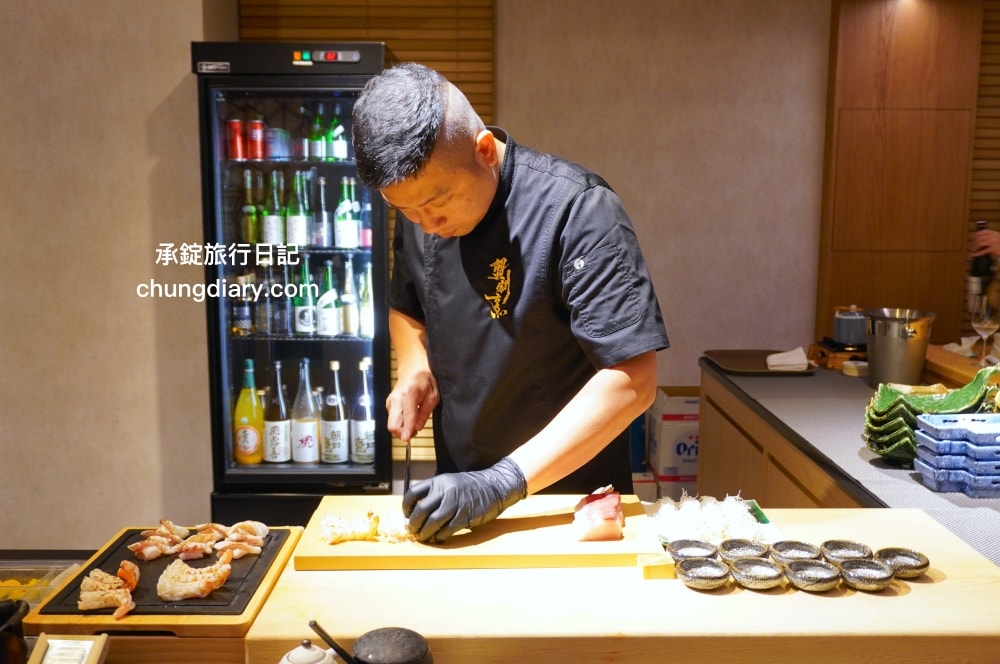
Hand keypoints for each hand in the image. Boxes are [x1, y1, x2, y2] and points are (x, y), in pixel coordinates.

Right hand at [385, 369, 438, 441]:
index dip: (407, 429)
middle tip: (414, 433)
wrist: (413, 370)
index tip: (407, 439)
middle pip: (393, 424)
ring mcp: (390, 402)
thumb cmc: (425, 381)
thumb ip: (425, 413)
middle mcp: (396, 398)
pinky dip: (400, 424)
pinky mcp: (389, 405)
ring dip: (401, 429)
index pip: (407, 416)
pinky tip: (408, 419)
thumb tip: (417, 428)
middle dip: (402, 433)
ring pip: (391, 424)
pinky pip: (392, 420)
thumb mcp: (433, 396)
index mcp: (409, 393)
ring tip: (413, 423)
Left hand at [402, 457, 527, 542]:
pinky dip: (440, 537)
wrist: (494, 486)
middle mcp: (445, 491)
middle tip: (413, 530)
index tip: (407, 515)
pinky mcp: (465, 516)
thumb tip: (417, 511)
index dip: (406, 506)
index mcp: (439, 481)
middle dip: (414, 524)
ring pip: (432, 522)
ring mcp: (455, 504)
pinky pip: (447, 530)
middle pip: (420, 510)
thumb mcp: (450, 482)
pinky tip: (439, 538)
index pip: (413, 493)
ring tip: (423, 537)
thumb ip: (435, 493)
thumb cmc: (470, 486)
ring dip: (425, 533)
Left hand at [973, 228, 999, 257]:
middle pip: (979, 238)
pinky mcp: (994, 248)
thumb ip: (990, 237)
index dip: (976, 235)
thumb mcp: (997, 237)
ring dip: (975, 247)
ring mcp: (994, 242)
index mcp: (994, 233)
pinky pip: (984, 251)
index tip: (972, 239)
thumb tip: (979, 239)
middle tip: (972, 247)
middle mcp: (994, 236)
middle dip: (974, 243)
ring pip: (980, 243)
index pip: (982, 232)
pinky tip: (975, 255)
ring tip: (973, 250)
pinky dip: (978, 253)